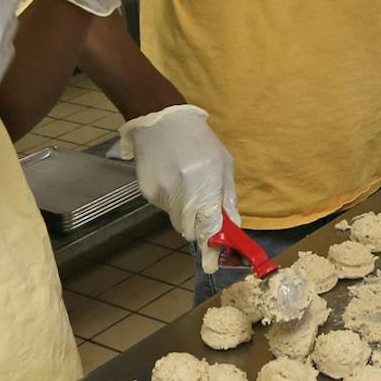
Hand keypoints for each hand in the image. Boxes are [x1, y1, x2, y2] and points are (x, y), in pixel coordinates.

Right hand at [121, 105, 235, 270]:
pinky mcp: (147, 192)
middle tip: (204, 216)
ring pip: (176, 221)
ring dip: (186, 214)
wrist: (161, 119)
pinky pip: (163, 208)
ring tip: (187, 187)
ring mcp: (162, 193)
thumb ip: (228, 197)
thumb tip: (234, 226)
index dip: (213, 247)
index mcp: (206, 183)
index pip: (210, 227)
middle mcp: (183, 191)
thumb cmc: (199, 140)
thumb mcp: (223, 163)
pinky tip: (172, 180)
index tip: (215, 261)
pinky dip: (171, 202)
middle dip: (200, 229)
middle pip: (191, 231)